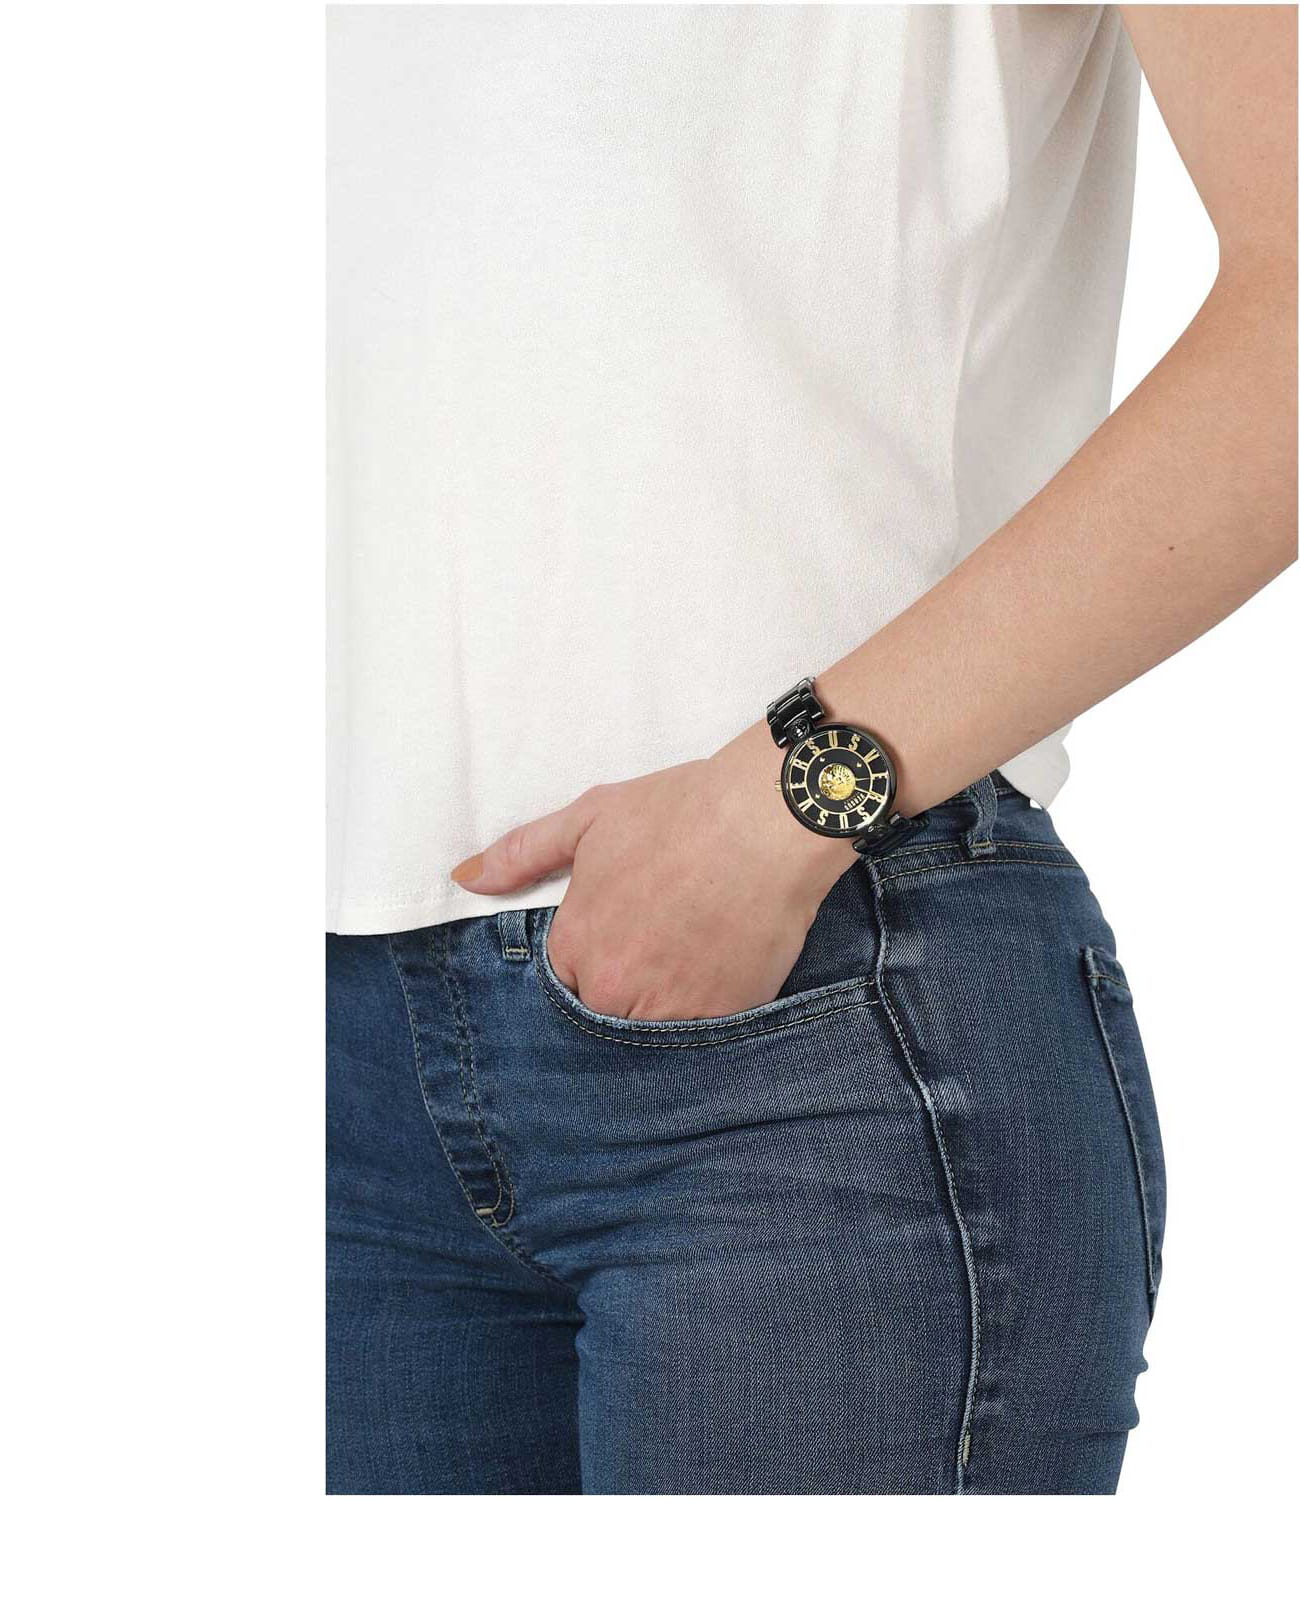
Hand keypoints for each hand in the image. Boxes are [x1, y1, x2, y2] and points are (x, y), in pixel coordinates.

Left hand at [450, 727, 855, 1019]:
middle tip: (667, 937)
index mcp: (577, 946)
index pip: (566, 980)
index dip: (596, 953)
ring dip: (667, 1001)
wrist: (766, 822)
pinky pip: (704, 1032)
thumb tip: (466, 877)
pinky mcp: (723, 1019)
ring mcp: (670, 1011)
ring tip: (697, 949)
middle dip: (629, 983)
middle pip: (607, 1010)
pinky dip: (710, 1007)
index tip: (626, 929)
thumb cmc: (679, 812)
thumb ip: (523, 853)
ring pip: (653, 1027)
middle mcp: (614, 990)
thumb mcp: (589, 819)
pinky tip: (725, 963)